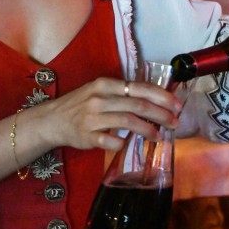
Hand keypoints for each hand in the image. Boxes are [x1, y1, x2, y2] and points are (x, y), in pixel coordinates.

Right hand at [32, 77, 181, 151]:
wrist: (52, 120)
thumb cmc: (81, 105)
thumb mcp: (99, 92)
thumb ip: (122, 95)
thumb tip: (154, 102)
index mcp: (105, 84)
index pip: (139, 88)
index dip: (161, 97)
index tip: (176, 105)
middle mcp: (99, 98)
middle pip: (138, 105)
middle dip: (161, 114)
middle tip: (175, 122)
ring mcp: (93, 117)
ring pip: (128, 122)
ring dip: (148, 130)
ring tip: (159, 136)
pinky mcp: (87, 136)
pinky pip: (110, 140)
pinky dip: (121, 143)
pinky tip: (126, 144)